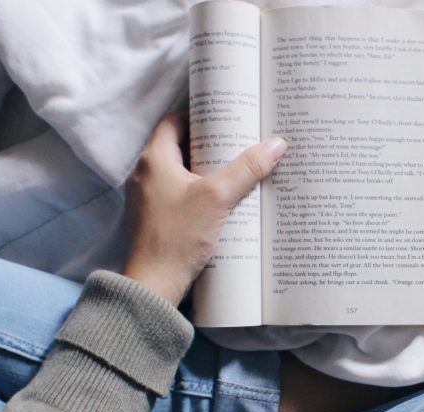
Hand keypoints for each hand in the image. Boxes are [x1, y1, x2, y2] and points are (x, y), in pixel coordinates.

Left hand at [122, 112, 285, 305]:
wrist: (155, 283)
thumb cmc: (178, 236)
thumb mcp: (218, 197)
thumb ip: (247, 168)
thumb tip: (276, 143)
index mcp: (154, 159)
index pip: (175, 121)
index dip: (200, 115)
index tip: (226, 117)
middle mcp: (146, 173)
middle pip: (180, 146)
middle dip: (210, 143)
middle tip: (240, 141)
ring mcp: (150, 197)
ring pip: (182, 172)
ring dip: (207, 169)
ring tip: (238, 169)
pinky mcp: (157, 217)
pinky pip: (181, 193)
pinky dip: (201, 191)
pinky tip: (224, 200)